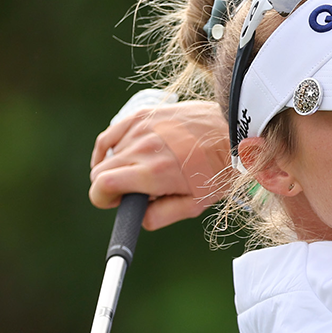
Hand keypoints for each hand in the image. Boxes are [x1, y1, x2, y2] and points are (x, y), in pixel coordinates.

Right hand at [89, 99, 230, 229]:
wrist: (232, 131)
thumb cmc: (216, 170)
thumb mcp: (195, 203)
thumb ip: (160, 216)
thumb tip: (136, 218)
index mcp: (153, 173)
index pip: (101, 187)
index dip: (104, 200)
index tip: (118, 203)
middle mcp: (142, 148)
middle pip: (99, 173)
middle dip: (110, 187)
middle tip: (134, 191)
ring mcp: (140, 128)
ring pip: (106, 156)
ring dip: (116, 167)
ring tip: (141, 171)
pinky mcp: (141, 115)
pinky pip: (110, 136)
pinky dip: (110, 149)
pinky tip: (120, 157)